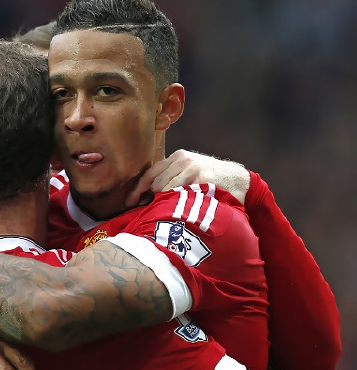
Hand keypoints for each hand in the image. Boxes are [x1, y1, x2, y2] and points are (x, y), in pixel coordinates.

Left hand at [126, 149, 249, 205]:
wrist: (238, 179)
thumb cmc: (210, 179)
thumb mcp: (189, 172)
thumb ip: (170, 178)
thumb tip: (145, 196)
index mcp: (177, 157)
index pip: (150, 172)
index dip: (138, 189)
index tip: (130, 202)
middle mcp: (183, 160)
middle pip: (156, 183)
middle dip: (152, 199)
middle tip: (153, 212)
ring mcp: (192, 169)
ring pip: (165, 189)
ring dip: (165, 203)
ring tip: (170, 212)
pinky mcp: (202, 179)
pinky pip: (180, 195)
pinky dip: (178, 204)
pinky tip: (181, 211)